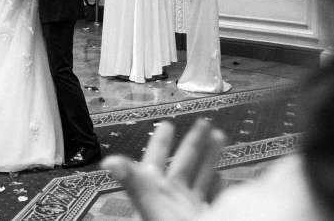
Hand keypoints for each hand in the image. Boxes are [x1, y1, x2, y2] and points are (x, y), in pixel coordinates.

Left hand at [101, 120, 225, 220]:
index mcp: (155, 192)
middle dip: (192, 143)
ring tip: (219, 136)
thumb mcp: (150, 204)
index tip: (167, 123)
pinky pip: (215, 201)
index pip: (157, 161)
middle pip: (184, 165)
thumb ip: (133, 181)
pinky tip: (224, 176)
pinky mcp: (209, 218)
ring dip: (211, 158)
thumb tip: (110, 162)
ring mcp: (190, 212)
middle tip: (202, 122)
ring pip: (202, 179)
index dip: (161, 142)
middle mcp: (172, 200)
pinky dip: (220, 186)